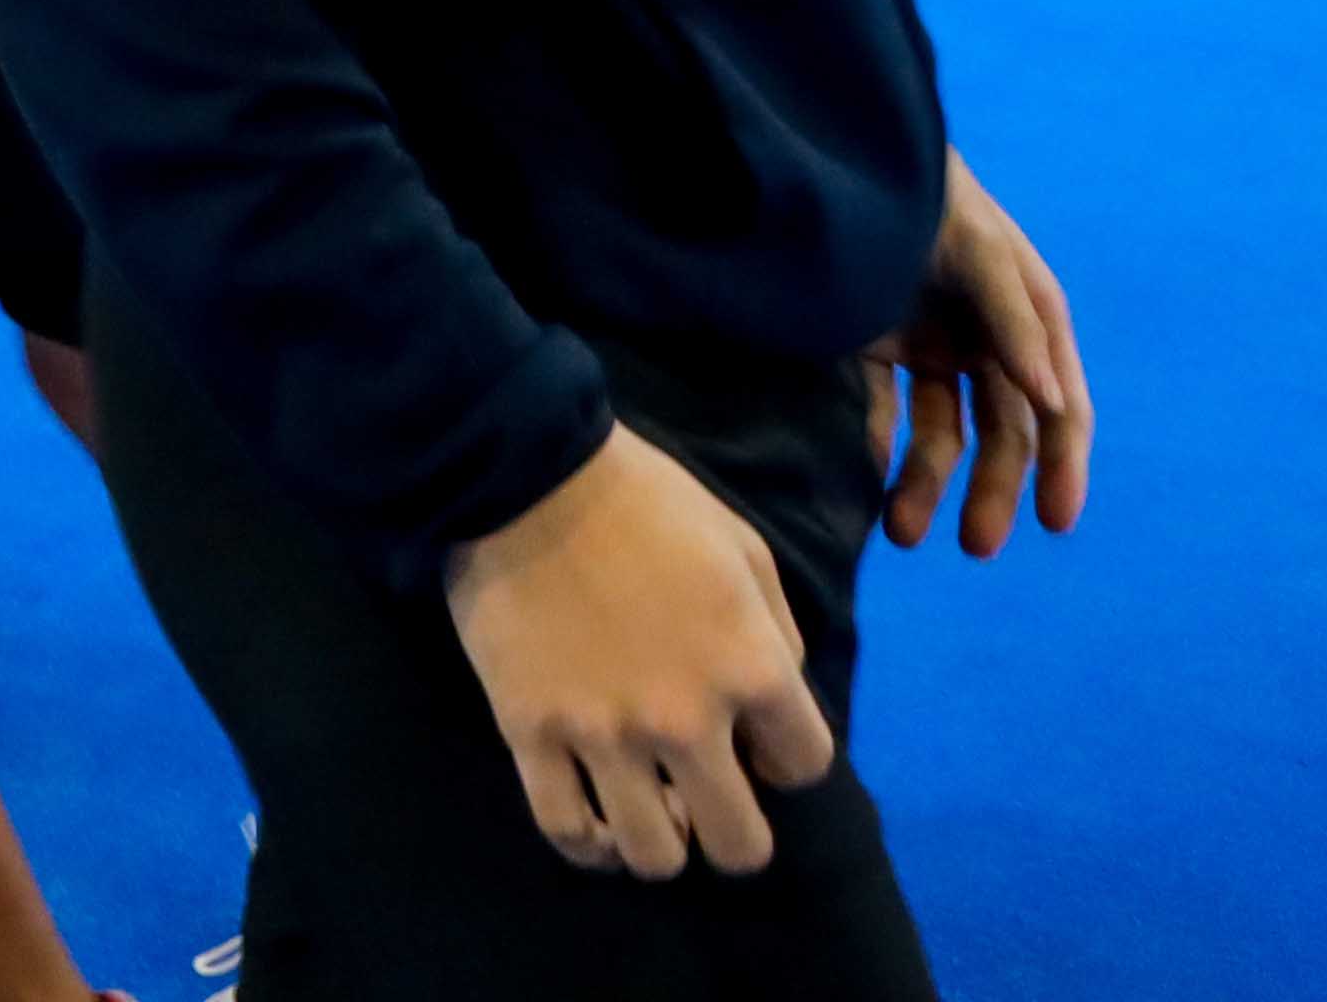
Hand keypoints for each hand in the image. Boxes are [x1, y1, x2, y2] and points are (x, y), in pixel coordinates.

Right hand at [443, 420, 837, 879]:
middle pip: (739, 845)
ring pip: (653, 856)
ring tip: (648, 805)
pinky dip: (587, 842)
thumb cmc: (643, 500)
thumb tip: (775, 699)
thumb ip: (777, 632)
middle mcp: (686, 720)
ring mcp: (604, 734)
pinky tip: (595, 821)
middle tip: (707, 794)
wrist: (521, 470)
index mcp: (750, 667)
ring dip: (662, 840)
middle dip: (735, 830)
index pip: (805, 766)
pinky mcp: (531, 733)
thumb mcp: (743, 547)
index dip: (786, 757)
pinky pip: (565, 830)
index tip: (755, 738)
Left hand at [862, 149, 1089, 562]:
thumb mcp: (978, 252)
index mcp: (1030, 323)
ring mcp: (929, 347)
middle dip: (990, 492)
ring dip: (926, 485)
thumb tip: (1054, 403)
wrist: (847, 156)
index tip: (1056, 522)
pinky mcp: (871, 346)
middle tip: (975, 546)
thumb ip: (1014, 324)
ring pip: (939, 436)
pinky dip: (874, 448)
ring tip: (902, 532)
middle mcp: (986, 343)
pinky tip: (864, 479)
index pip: (1058, 411)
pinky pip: (878, 412)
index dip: (1063, 468)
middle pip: (999, 436)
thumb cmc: (930, 196)